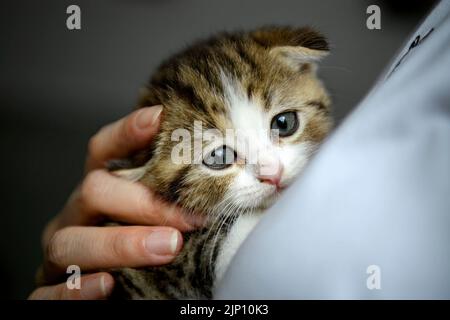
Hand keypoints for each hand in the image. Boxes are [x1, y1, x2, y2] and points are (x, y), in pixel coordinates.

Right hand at [29, 105, 202, 298]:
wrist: (114, 295)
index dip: (127, 133)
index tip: (160, 118)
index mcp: (98, 194)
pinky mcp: (48, 290)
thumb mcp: (154, 221)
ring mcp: (58, 253)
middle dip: (143, 202)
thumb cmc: (138, 252)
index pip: (102, 152)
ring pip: (69, 241)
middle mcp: (74, 217)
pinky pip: (49, 291)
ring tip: (167, 247)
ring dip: (120, 243)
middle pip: (93, 191)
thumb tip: (225, 181)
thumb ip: (173, 204)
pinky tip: (107, 286)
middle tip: (190, 217)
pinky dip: (77, 289)